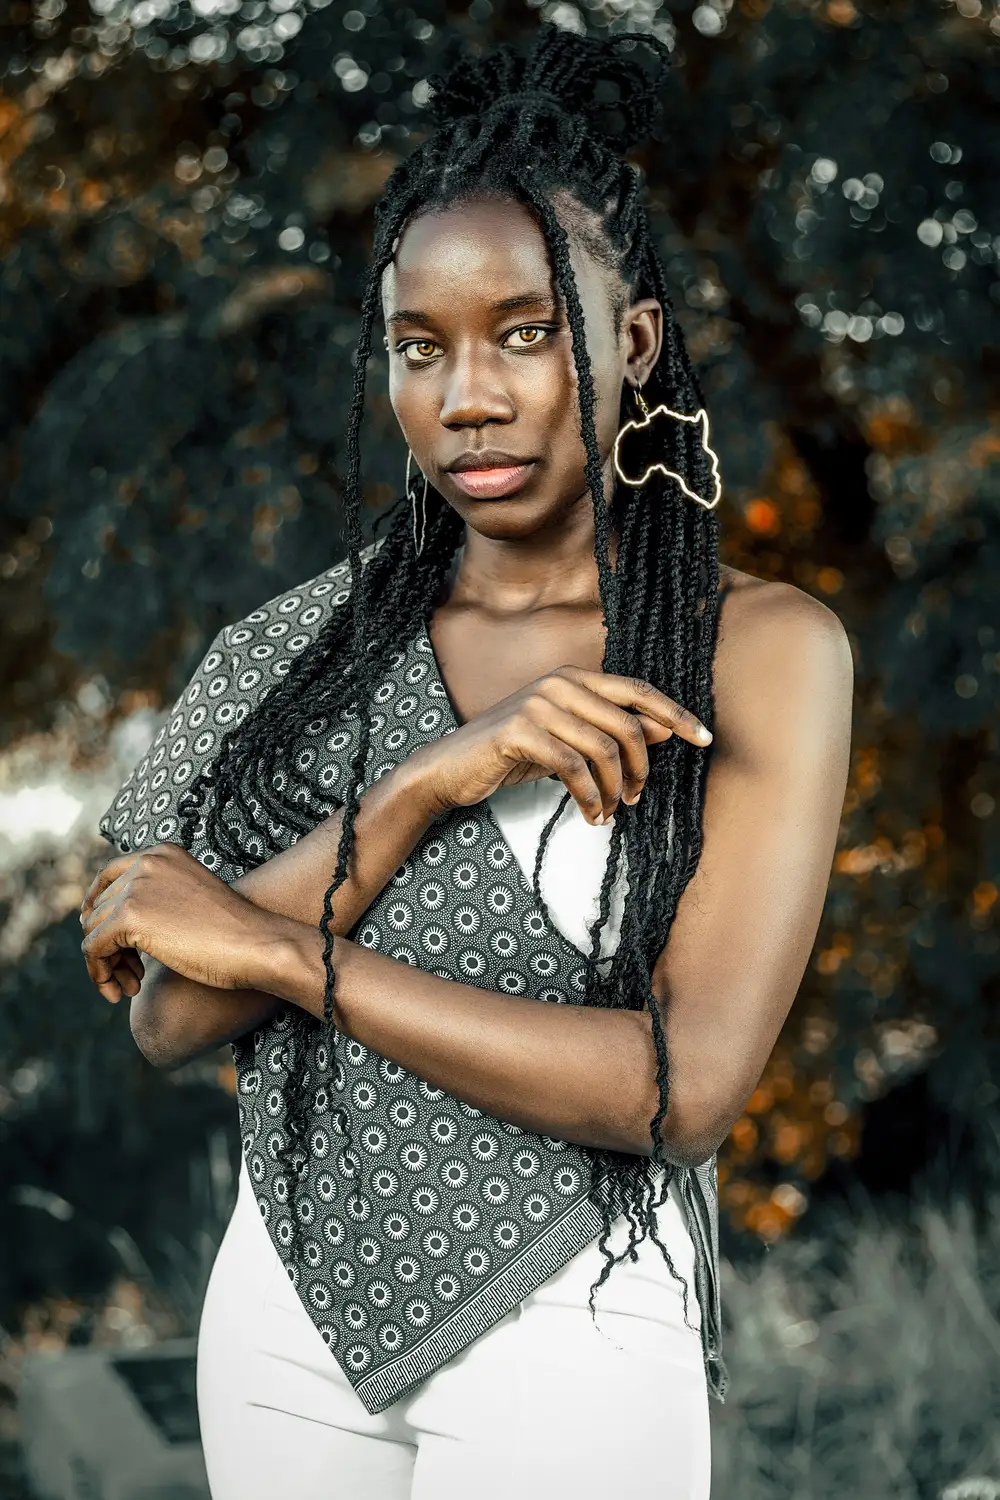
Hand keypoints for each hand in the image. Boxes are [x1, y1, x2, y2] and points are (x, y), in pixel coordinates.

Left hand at [80, 843, 289, 1003]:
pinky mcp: (129, 916)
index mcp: (163, 853)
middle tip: (131, 975)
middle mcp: (146, 862)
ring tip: (131, 985)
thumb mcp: (190, 903)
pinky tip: (122, 992)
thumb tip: (114, 925)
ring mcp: (136, 887)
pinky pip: (93, 948)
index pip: (109, 875)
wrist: (256, 944)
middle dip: (109, 945)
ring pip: (92, 930)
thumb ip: (157, 901)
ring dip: (106, 963)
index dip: (98, 908)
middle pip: (99, 908)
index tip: (102, 938)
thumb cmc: (234, 934)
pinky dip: (100, 974)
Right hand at [407, 666, 712, 826]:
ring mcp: (538, 704)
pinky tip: (591, 817)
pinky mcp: (520, 732)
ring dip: (615, 790)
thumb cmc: (515, 753)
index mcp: (575, 677)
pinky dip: (590, 798)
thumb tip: (668, 730)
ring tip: (609, 812)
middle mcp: (559, 683)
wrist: (451, 767)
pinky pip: (573, 768)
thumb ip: (612, 731)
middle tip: (635, 799)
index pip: (638, 691)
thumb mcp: (570, 740)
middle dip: (641, 769)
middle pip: (628, 725)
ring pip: (604, 750)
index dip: (675, 715)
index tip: (704, 739)